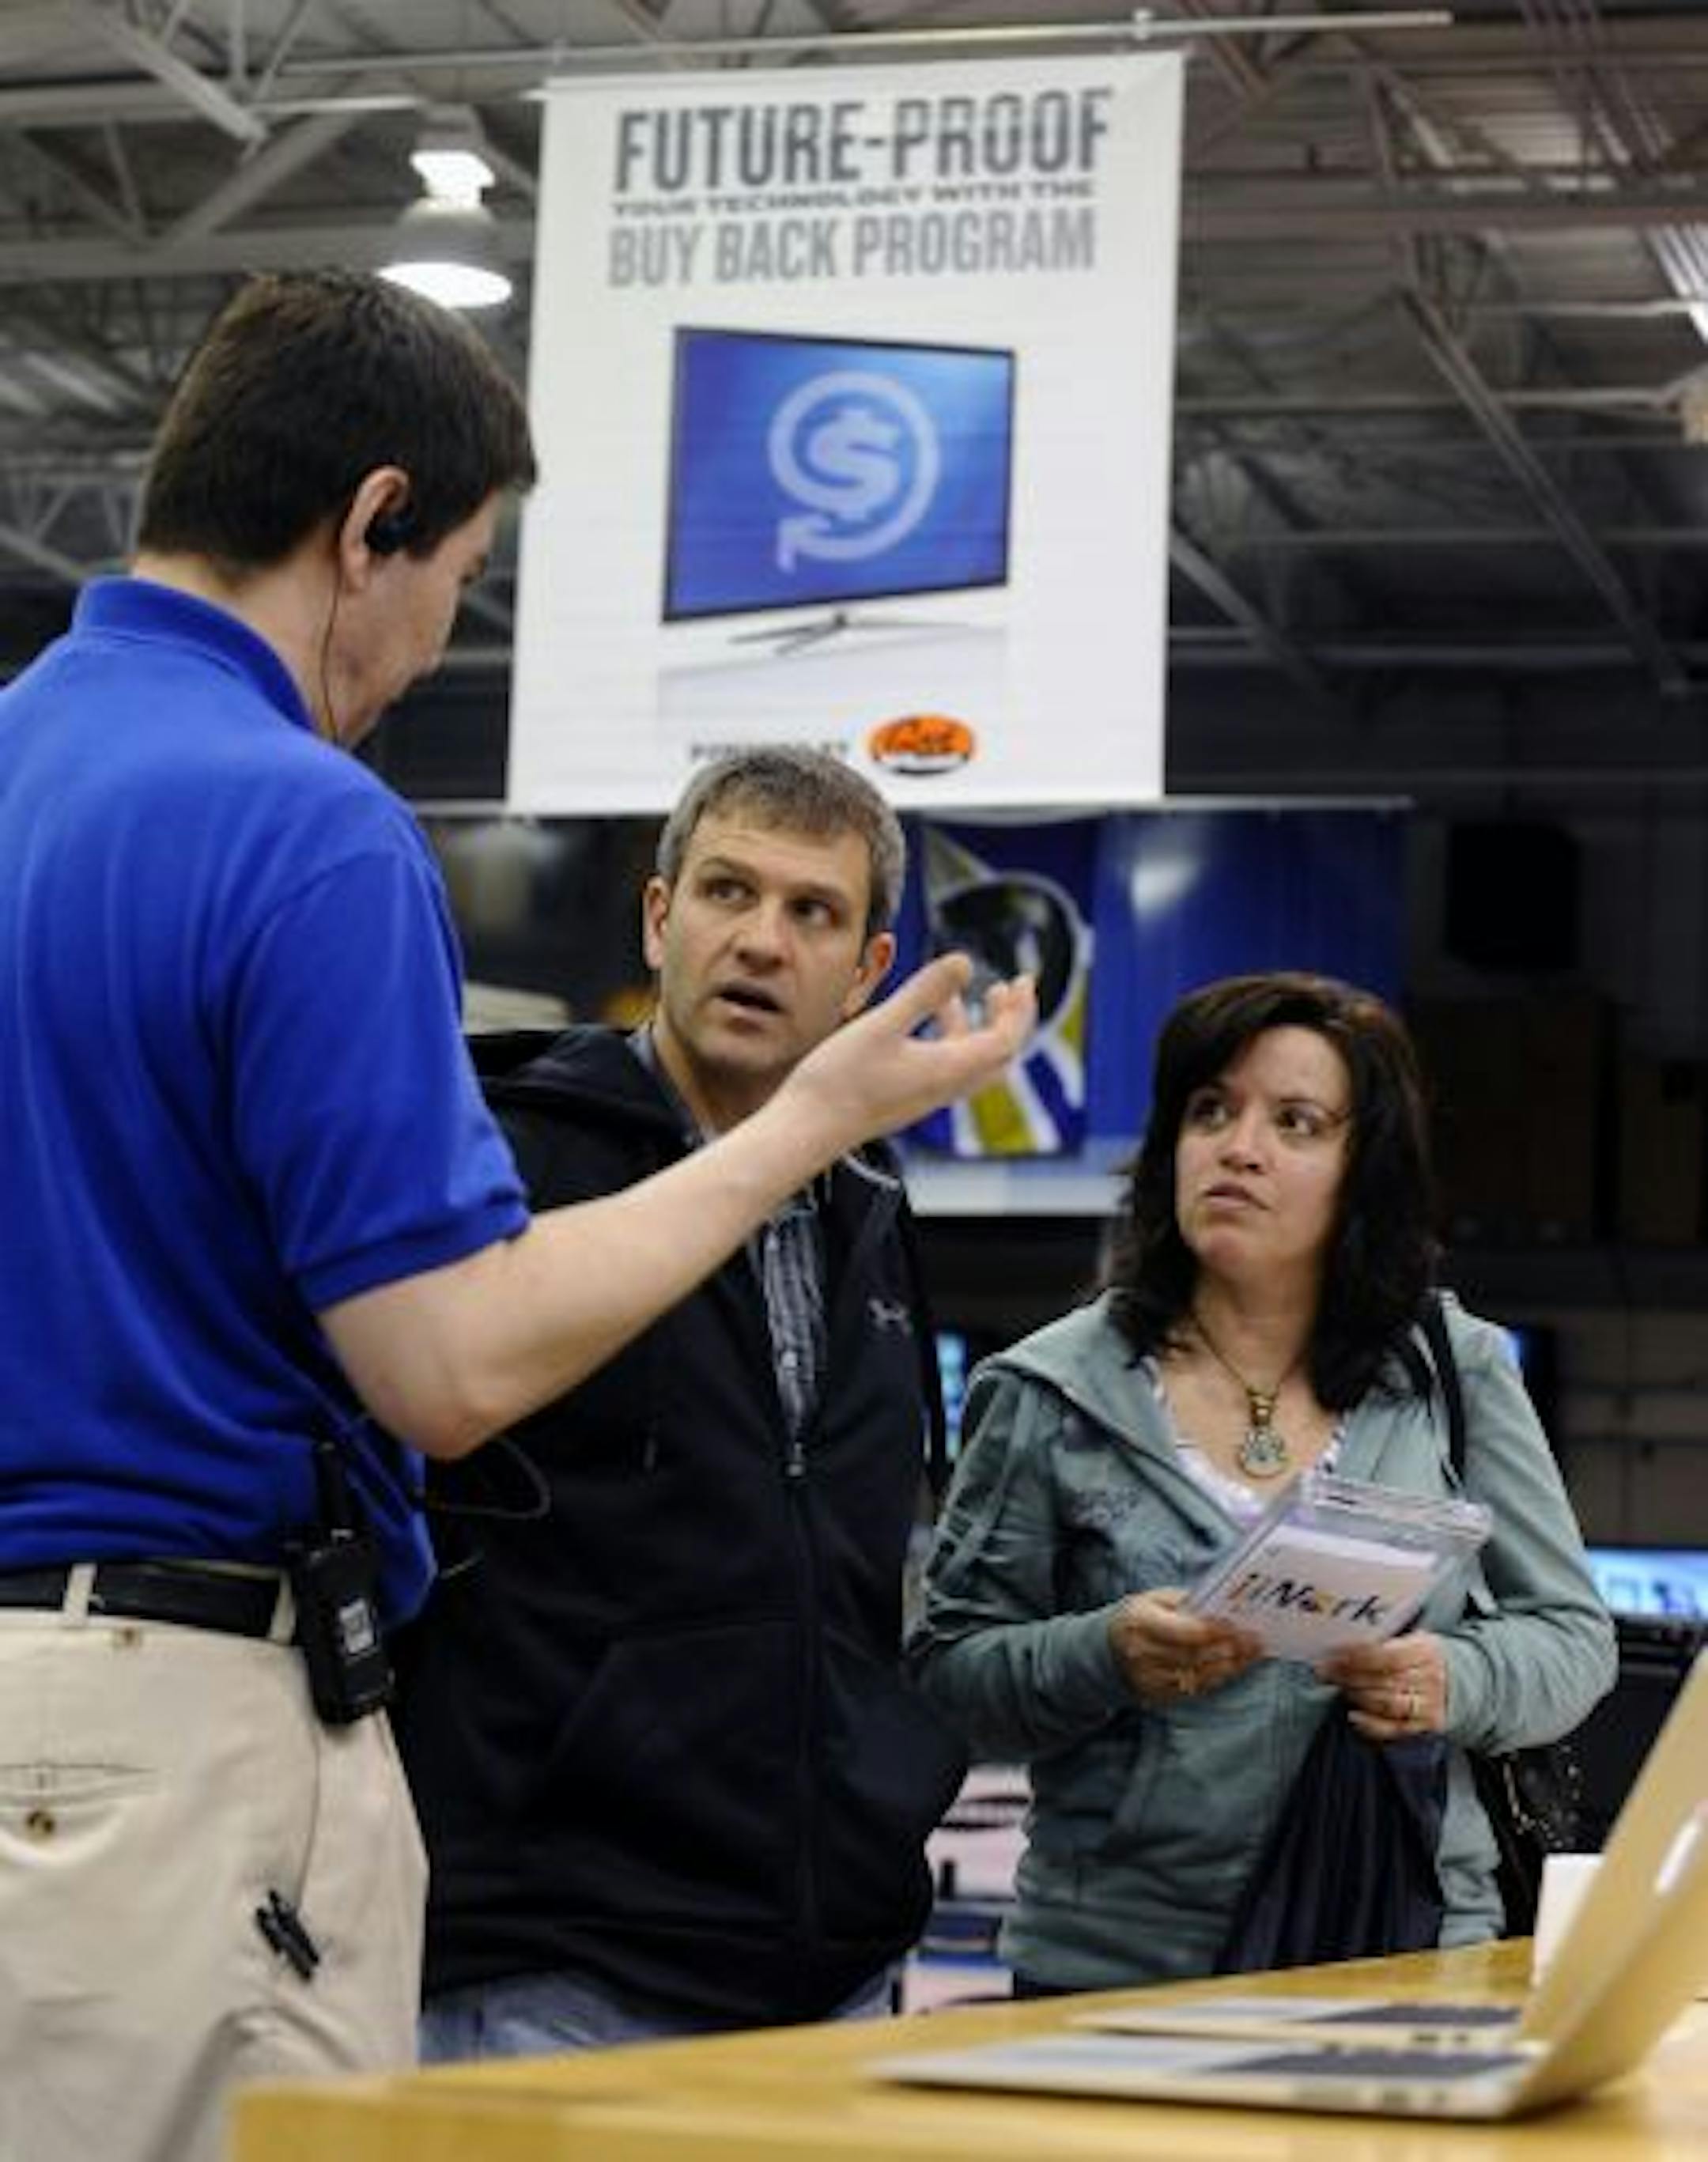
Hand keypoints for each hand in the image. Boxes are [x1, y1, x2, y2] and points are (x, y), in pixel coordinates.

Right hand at [785, 952, 1035, 1150]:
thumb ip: (924, 992)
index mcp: (949, 1069)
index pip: (1006, 1040)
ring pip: (968, 1063)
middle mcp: (944, 1088)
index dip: (1020, 1009)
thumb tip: (967, 960)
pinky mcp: (905, 1100)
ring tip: (958, 997)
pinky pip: (943, 1070)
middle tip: (1006, 989)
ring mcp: (925, 1097)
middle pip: (998, 1056)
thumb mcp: (882, 1025)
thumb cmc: (839, 1080)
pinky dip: (946, 1041)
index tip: (1023, 979)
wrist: (805, 1130)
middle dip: (1008, 1020)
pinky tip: (917, 1025)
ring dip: (973, 1027)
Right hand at [1109, 1589, 1264, 1705]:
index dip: (1215, 1630)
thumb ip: (1185, 1603)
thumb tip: (1222, 1607)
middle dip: (1229, 1648)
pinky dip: (1219, 1677)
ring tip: (1252, 1653)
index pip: (1185, 1631)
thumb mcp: (1154, 1599)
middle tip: (1255, 1640)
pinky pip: (1196, 1688)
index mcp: (1139, 1622)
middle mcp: (1141, 1654)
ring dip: (1230, 1665)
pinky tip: (1235, 1666)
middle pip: (1196, 1655)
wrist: (1107, 1649)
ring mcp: (1148, 1679)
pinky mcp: (1158, 1696)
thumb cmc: (1138, 1617)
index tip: (1240, 1625)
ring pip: (1199, 1675)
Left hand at [1318, 1631, 1447, 1739]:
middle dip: (1348, 1676)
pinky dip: (1372, 1725)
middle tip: (1324, 1671)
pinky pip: (1396, 1728)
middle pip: (1382, 1680)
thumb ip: (1387, 1641)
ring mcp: (1429, 1704)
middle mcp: (1429, 1678)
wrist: (1464, 1682)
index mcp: (1425, 1651)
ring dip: (1356, 1696)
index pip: (1385, 1655)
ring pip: (1387, 1703)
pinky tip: (1353, 1716)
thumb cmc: (1427, 1657)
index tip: (1331, 1655)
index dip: (1354, 1656)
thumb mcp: (1415, 1639)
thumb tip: (1346, 1644)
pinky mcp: (1426, 1725)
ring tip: (1337, 1686)